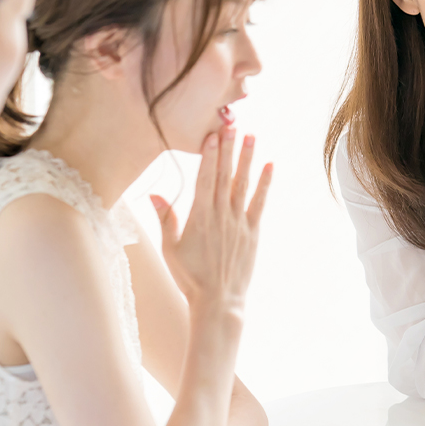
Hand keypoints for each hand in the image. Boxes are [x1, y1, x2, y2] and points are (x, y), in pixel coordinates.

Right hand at [151, 128, 272, 309]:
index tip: (212, 135)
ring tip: (252, 136)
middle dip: (228, 149)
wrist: (218, 301)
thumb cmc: (190, 277)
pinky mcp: (253, 232)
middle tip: (232, 124)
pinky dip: (265, 184)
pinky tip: (270, 166)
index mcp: (199, 218)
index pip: (205, 179)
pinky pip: (260, 203)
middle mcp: (221, 216)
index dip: (209, 156)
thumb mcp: (169, 248)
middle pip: (225, 176)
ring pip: (243, 184)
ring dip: (248, 159)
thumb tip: (155, 194)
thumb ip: (165, 218)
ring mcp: (239, 223)